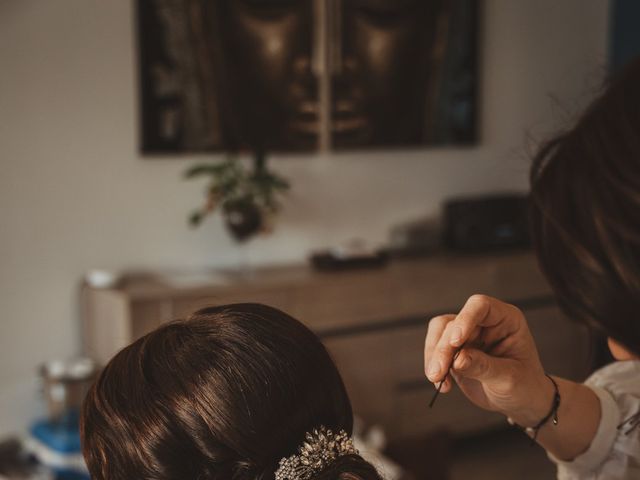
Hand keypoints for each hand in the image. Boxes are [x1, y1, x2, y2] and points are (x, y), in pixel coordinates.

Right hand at [424, 295, 553, 425]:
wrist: (521, 402)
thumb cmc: (526, 386)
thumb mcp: (510, 379)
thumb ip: (484, 367)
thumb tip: (457, 359)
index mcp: (505, 320)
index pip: (480, 306)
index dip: (465, 319)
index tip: (456, 341)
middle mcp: (484, 323)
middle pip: (453, 323)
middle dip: (443, 349)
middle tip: (438, 373)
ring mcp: (467, 336)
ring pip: (439, 333)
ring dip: (435, 356)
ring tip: (438, 380)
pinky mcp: (454, 351)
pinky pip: (436, 351)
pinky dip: (434, 366)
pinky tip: (442, 384)